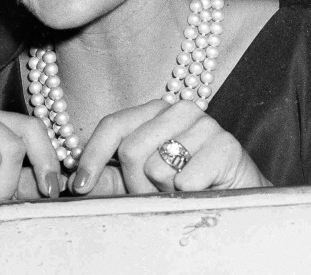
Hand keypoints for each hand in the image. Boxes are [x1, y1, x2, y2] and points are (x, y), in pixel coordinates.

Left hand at [69, 99, 270, 196]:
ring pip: (156, 166)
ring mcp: (204, 123)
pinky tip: (202, 192)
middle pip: (130, 149)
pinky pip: (185, 180)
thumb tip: (72, 180)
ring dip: (163, 191)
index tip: (78, 185)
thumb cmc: (185, 189)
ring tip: (180, 191)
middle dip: (135, 184)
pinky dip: (187, 195)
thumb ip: (108, 178)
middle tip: (155, 194)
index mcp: (154, 111)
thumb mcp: (140, 183)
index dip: (92, 155)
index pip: (113, 124)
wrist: (238, 200)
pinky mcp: (226, 145)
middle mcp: (177, 109)